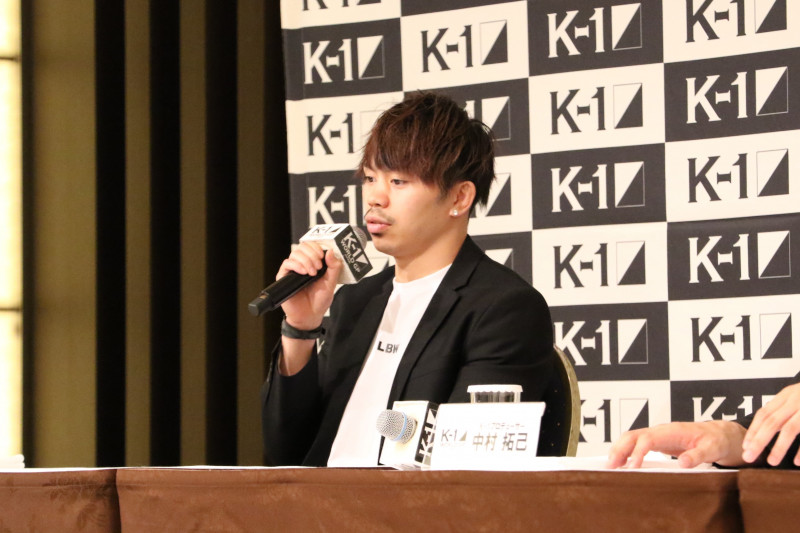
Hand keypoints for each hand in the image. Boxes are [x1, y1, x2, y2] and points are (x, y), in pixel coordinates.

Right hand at [277, 242, 341, 330]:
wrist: (310, 316)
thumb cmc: (319, 300)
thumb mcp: (331, 283)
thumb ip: (333, 268)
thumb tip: (330, 251)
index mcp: (313, 263)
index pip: (311, 246)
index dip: (317, 247)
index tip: (323, 256)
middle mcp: (302, 264)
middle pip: (303, 246)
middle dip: (312, 254)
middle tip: (319, 267)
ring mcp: (293, 270)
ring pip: (295, 253)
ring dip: (306, 260)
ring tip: (312, 273)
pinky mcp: (284, 277)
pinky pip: (287, 263)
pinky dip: (296, 265)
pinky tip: (304, 273)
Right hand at [606, 420, 746, 468]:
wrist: (720, 435)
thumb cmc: (716, 440)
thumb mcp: (712, 448)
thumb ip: (698, 455)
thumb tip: (683, 463)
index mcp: (671, 431)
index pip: (647, 439)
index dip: (637, 452)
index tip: (632, 467)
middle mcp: (660, 431)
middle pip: (632, 436)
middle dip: (619, 449)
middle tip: (610, 466)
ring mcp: (657, 437)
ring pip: (630, 439)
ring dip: (619, 450)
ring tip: (610, 466)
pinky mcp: (657, 443)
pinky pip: (636, 445)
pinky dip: (625, 453)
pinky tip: (621, 464)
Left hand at [742, 383, 799, 465]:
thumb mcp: (797, 397)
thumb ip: (784, 409)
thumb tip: (762, 430)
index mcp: (787, 395)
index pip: (764, 413)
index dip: (753, 430)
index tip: (746, 445)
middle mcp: (797, 400)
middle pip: (772, 422)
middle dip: (758, 441)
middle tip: (749, 457)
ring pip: (790, 429)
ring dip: (779, 447)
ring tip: (772, 462)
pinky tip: (797, 462)